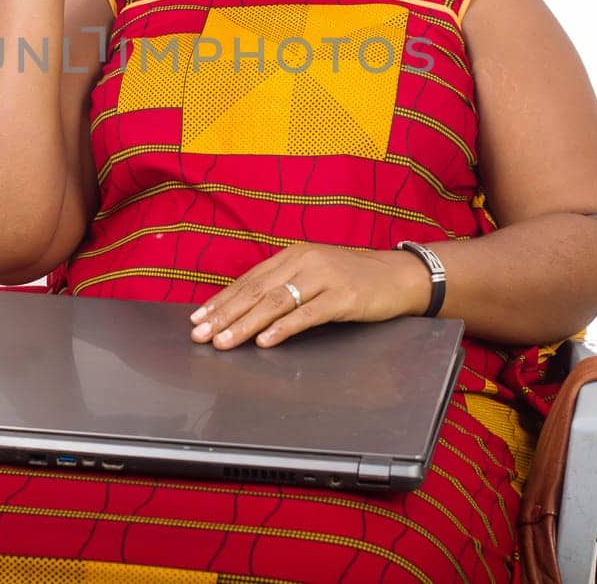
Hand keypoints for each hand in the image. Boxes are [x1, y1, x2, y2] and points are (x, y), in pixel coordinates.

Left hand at [189, 244, 430, 349]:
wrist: (399, 276)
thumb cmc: (353, 278)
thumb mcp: (314, 274)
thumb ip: (284, 284)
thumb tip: (246, 307)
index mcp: (293, 255)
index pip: (249, 280)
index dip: (222, 300)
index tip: (198, 318)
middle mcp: (304, 261)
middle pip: (256, 291)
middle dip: (225, 314)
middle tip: (201, 334)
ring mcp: (324, 277)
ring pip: (276, 303)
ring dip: (246, 324)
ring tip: (224, 341)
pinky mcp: (342, 296)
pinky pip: (307, 314)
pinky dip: (283, 328)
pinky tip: (265, 341)